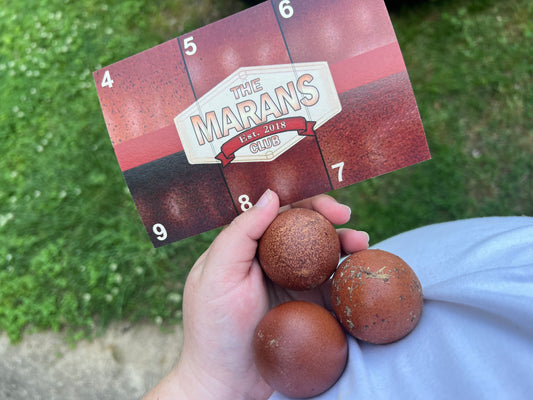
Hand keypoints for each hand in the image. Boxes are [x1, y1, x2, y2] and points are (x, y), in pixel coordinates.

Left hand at [143, 189, 368, 399]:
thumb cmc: (213, 327)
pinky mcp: (307, 306)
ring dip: (346, 247)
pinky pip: (332, 286)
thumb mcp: (217, 275)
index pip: (281, 214)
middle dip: (332, 222)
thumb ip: (241, 233)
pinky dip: (348, 277)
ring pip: (324, 255)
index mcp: (249, 246)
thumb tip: (272, 195)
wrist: (227, 382)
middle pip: (307, 231)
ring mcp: (291, 283)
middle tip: (351, 225)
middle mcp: (272, 260)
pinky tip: (359, 274)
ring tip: (363, 246)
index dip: (307, 204)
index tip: (332, 208)